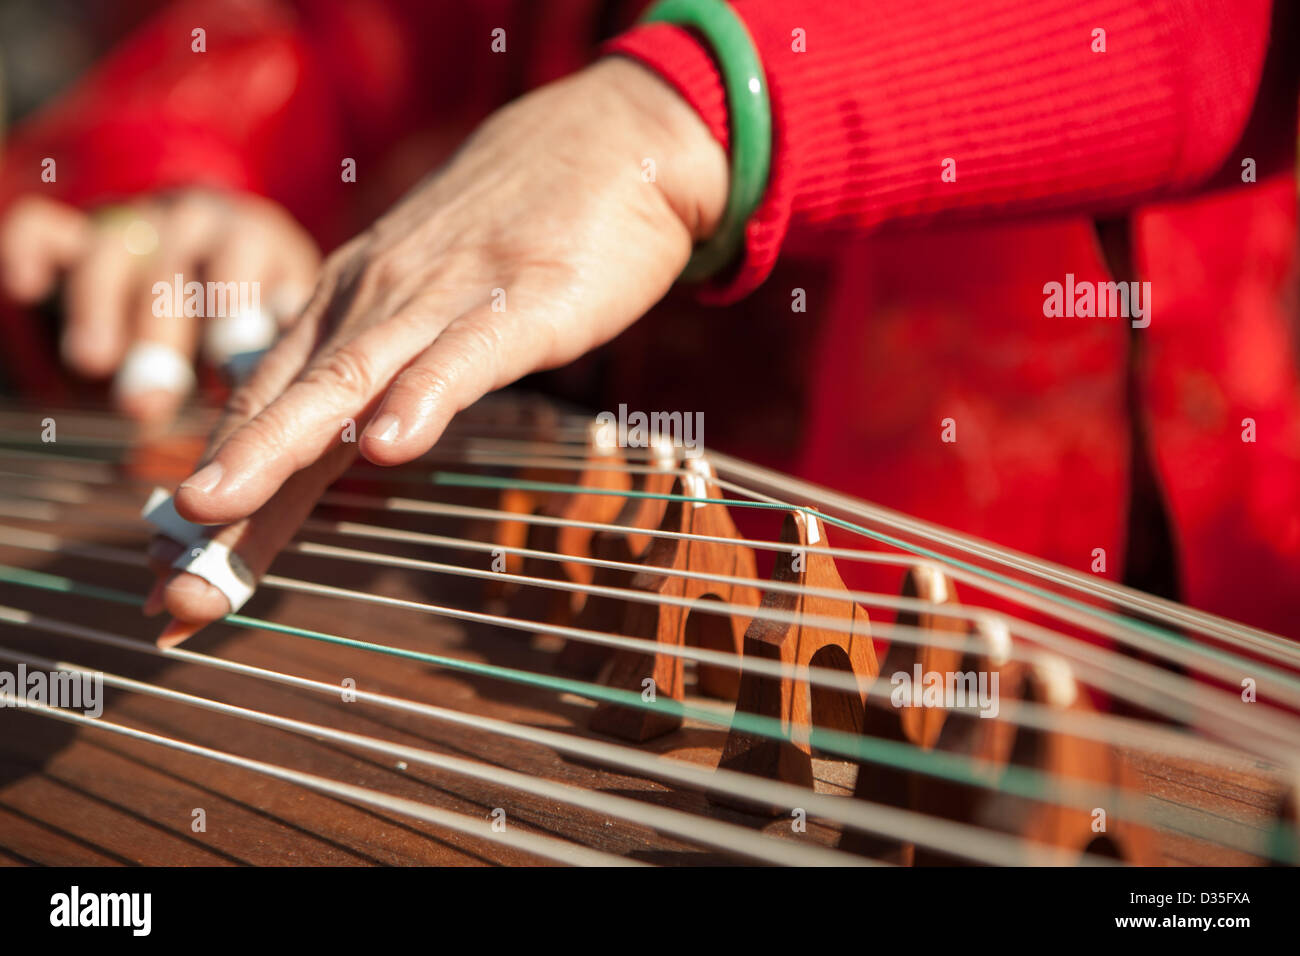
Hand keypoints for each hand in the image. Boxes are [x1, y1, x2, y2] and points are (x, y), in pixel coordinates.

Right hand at [0, 189, 319, 421]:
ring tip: (93, 363)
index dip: (233, 306)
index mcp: (253, 242)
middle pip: (175, 270)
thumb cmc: (256, 315)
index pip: (246, 259)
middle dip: (161, 334)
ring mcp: (135, 226)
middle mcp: (194, 226)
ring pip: (111, 253)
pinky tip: (26, 286)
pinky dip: (32, 252)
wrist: (207, 254)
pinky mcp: (78, 235)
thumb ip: (278, 363)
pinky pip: (47, 232)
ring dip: (98, 307)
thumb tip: (287, 422)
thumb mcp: (279, 328)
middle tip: (149, 400)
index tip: (225, 362)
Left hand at [146, 57, 727, 643]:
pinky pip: (461, 356)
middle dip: (221, 495)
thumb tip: (339, 434)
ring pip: (347, 380)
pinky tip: (387, 447)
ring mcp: (442, 299)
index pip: (267, 406)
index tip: (170, 573)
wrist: (608, 143)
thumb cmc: (518, 233)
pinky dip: (420, 399)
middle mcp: (372, 302)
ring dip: (274, 449)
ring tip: (212, 513)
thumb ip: (381, 360)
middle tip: (166, 584)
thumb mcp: (428, 296)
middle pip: (284, 405)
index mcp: (348, 308)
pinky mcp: (519, 302)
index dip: (218, 488)